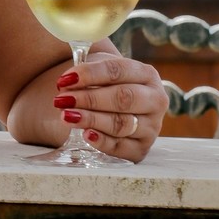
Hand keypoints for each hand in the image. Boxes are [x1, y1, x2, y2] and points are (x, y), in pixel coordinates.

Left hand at [52, 51, 168, 160]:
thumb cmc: (107, 84)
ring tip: (66, 116)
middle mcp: (155, 100)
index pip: (118, 70)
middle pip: (123, 98)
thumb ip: (87, 71)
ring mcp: (151, 127)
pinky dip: (103, 142)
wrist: (119, 106)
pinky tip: (86, 134)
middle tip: (62, 99)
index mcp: (147, 74)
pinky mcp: (142, 149)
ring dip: (92, 119)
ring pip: (122, 124)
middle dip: (90, 99)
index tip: (65, 78)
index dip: (90, 74)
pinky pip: (122, 148)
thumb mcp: (102, 69)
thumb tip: (65, 82)